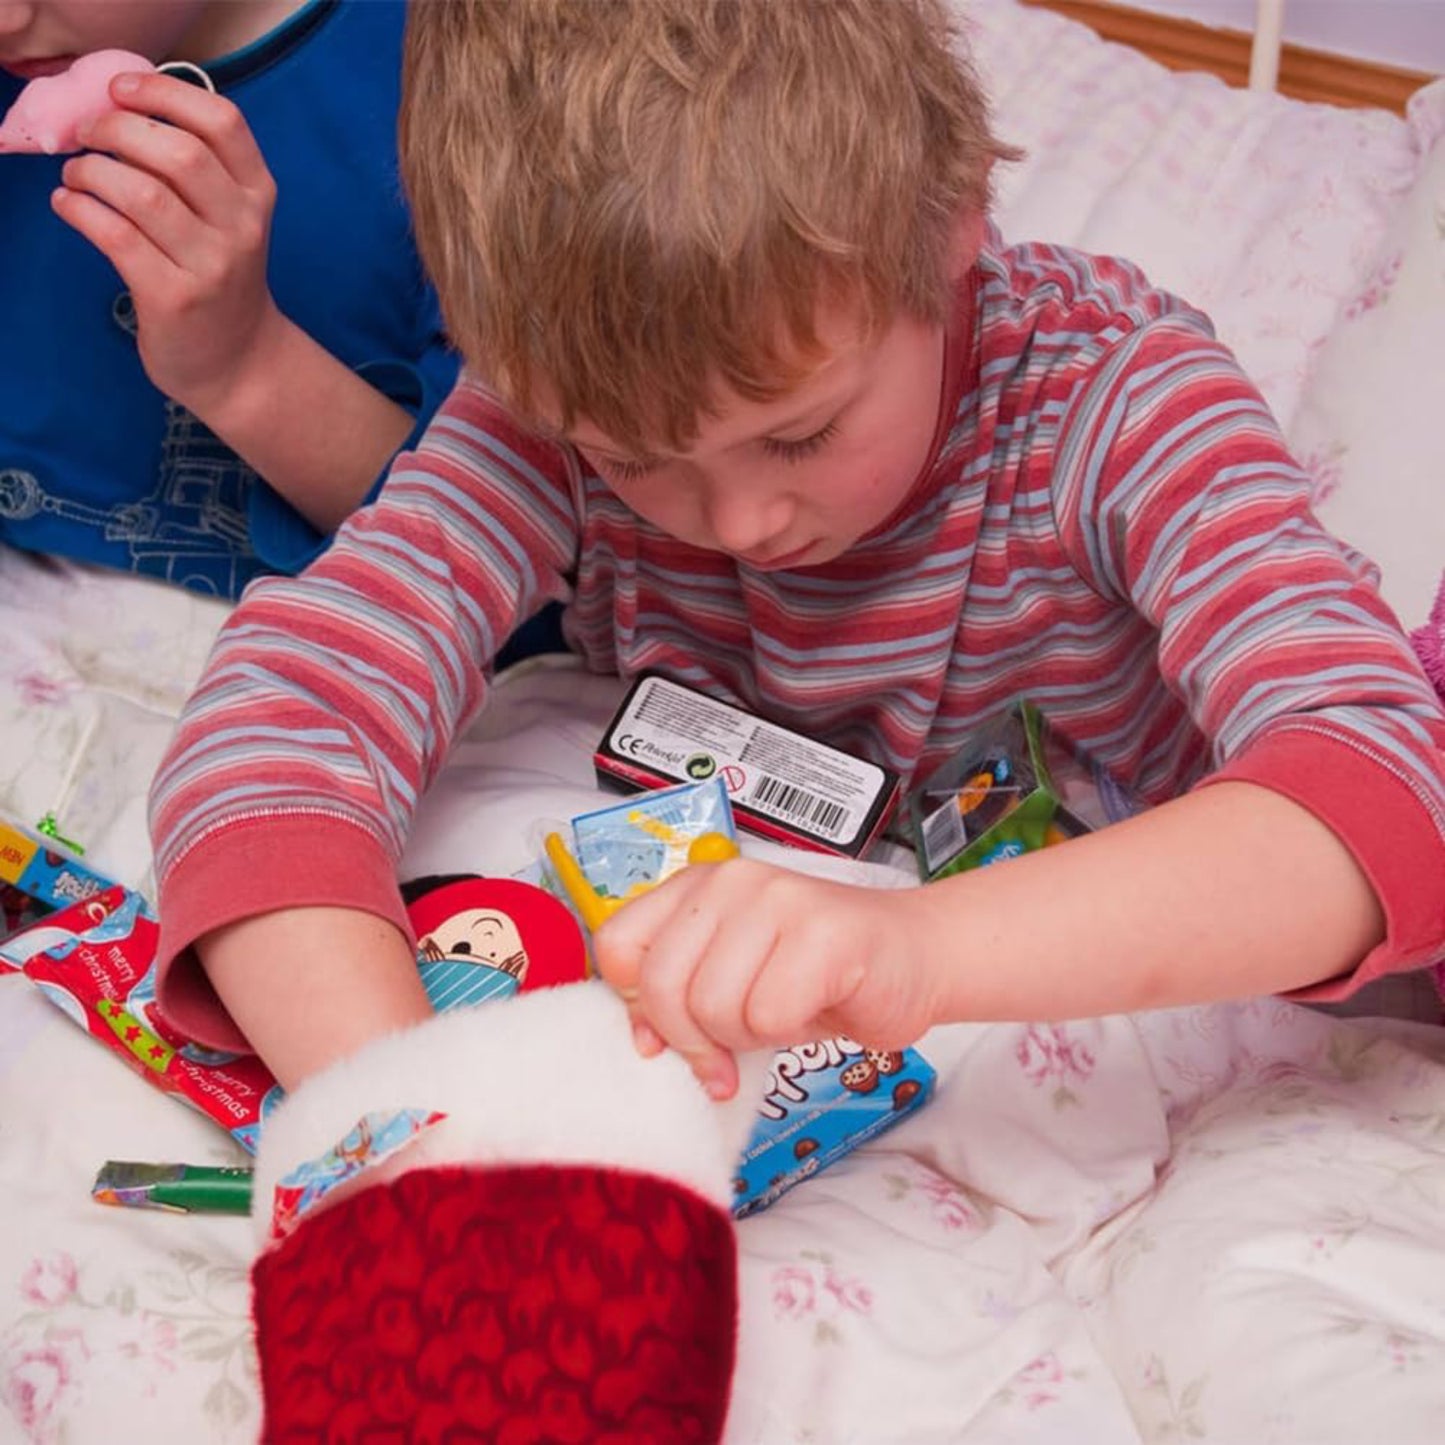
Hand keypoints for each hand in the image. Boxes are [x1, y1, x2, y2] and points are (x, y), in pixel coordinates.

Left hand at [52, 71, 282, 416]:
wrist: (238, 363)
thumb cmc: (221, 280)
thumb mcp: (230, 220)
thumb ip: (196, 169)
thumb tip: (119, 111)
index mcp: (257, 196)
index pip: (223, 123)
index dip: (165, 92)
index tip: (120, 89)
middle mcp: (242, 228)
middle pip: (177, 153)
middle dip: (115, 129)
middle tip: (85, 134)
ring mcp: (211, 266)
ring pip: (141, 192)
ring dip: (90, 171)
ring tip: (75, 176)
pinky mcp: (173, 298)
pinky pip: (114, 235)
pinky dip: (78, 209)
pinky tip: (69, 205)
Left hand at [593, 857, 939, 1098]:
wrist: (916, 958)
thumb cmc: (819, 975)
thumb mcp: (733, 976)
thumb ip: (681, 992)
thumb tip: (642, 1040)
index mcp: (697, 886)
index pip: (617, 946)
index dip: (636, 1005)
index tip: (667, 1035)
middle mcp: (731, 881)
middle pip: (663, 985)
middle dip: (694, 1039)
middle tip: (728, 1053)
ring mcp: (778, 900)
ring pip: (716, 1006)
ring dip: (748, 1036)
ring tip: (783, 1015)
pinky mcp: (824, 933)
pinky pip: (770, 1015)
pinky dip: (790, 1033)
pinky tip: (814, 1011)